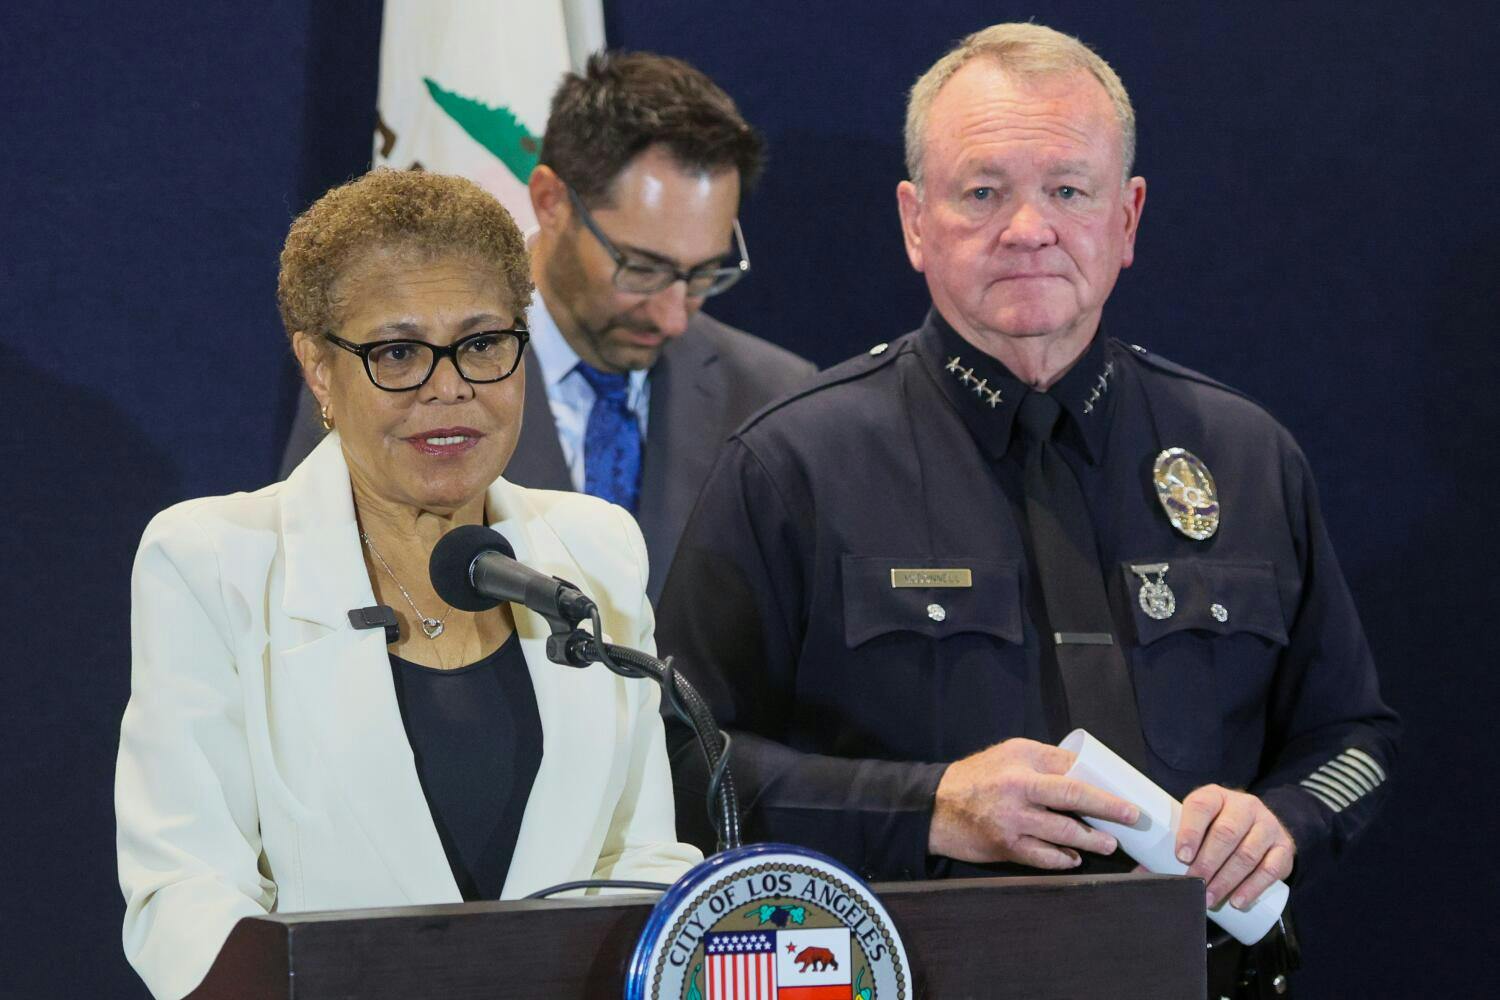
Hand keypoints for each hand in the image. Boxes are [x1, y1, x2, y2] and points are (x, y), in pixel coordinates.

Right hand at [928, 738, 1140, 868]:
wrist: (935, 807)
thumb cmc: (976, 777)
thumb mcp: (1008, 755)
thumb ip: (1044, 761)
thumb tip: (1085, 770)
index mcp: (1022, 762)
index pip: (1070, 769)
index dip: (1100, 781)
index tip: (1124, 791)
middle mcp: (1018, 789)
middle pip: (1072, 798)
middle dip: (1107, 808)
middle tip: (1130, 816)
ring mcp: (1013, 821)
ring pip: (1062, 833)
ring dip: (1090, 840)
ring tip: (1109, 844)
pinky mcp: (1007, 847)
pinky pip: (1043, 857)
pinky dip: (1062, 859)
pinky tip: (1074, 859)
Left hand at [1177, 785, 1294, 909]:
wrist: (1258, 826)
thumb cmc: (1215, 828)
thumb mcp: (1198, 827)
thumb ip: (1171, 847)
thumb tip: (1140, 876)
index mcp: (1215, 796)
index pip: (1201, 806)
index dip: (1189, 831)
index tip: (1180, 856)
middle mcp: (1244, 806)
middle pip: (1226, 832)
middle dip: (1208, 862)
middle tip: (1195, 884)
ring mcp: (1267, 825)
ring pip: (1248, 853)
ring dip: (1228, 879)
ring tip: (1210, 897)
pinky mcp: (1284, 847)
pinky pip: (1271, 868)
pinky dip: (1253, 887)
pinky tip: (1238, 901)